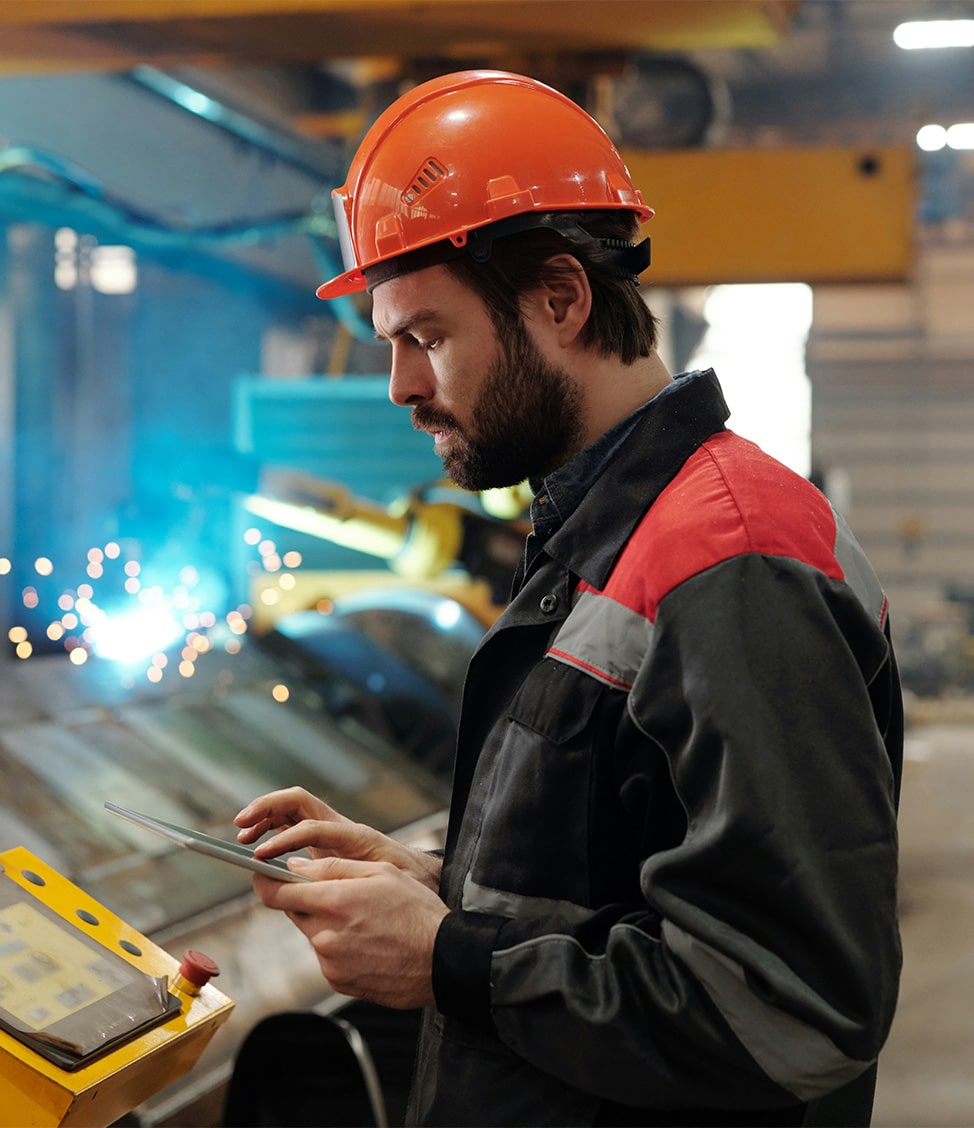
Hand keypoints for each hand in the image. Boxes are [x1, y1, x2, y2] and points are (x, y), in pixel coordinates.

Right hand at [235, 787, 440, 891]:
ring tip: (243, 835)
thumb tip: (315, 880)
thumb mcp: (387, 878)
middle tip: (241, 827)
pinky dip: (274, 831)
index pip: (310, 824)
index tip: (262, 855)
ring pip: (292, 812)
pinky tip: (260, 849)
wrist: (424, 873)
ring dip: (266, 818)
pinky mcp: (326, 842)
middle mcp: (339, 827)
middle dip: (267, 809)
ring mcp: (331, 832)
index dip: (285, 838)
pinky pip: (294, 826)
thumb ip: (353, 876)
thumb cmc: (409, 876)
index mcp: (352, 834)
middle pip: (297, 803)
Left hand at [252, 855, 447, 1008]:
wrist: (443, 960)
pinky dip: (339, 946)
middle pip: (294, 911)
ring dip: (326, 923)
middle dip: (306, 898)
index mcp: (334, 902)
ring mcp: (329, 962)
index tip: (262, 872)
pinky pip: (327, 956)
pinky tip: (368, 942)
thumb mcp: (381, 872)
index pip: (275, 892)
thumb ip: (333, 867)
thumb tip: (294, 867)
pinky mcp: (337, 980)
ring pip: (312, 932)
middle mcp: (325, 934)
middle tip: (337, 893)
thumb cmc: (417, 912)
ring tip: (364, 921)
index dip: (264, 880)